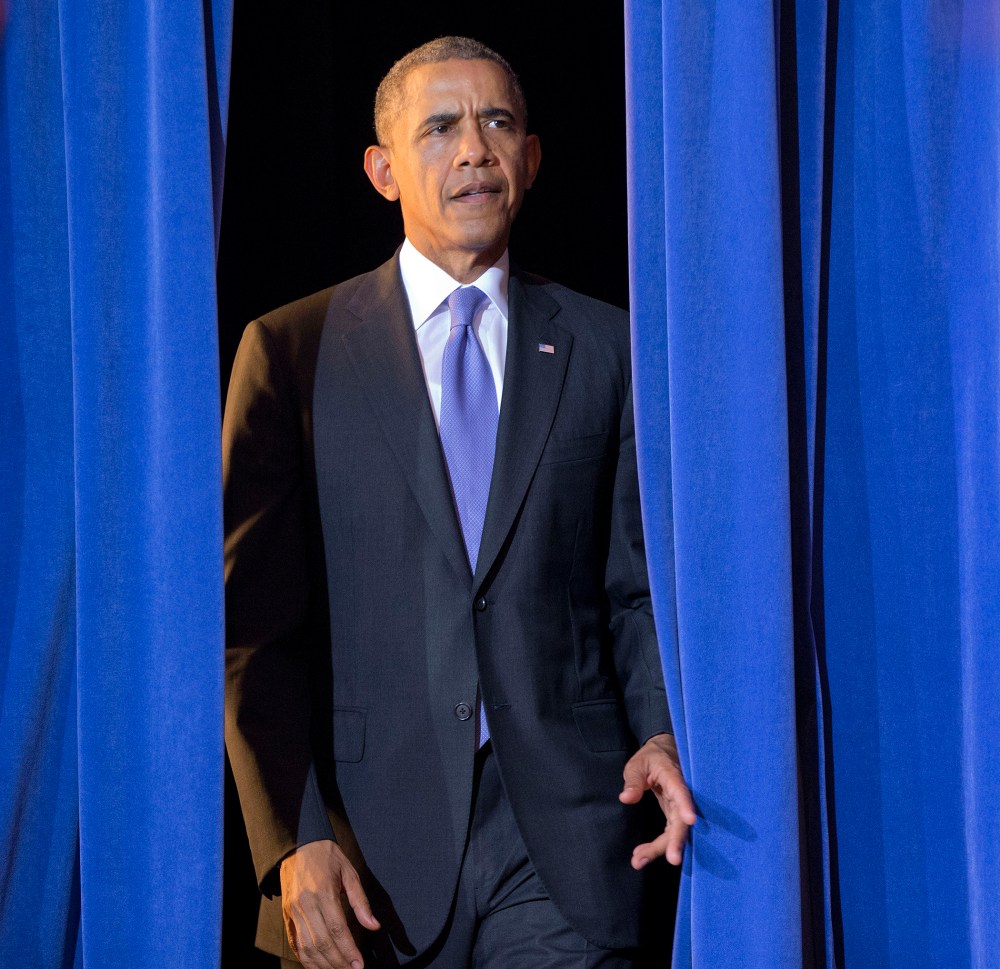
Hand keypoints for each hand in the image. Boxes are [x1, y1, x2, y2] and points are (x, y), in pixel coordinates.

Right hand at [279, 839, 380, 968]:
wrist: (298, 844)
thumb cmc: (327, 857)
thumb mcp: (349, 872)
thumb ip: (360, 900)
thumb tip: (374, 925)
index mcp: (323, 892)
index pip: (337, 929)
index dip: (349, 950)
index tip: (359, 965)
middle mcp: (306, 905)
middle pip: (322, 943)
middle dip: (338, 962)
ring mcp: (293, 912)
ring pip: (307, 948)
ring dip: (323, 965)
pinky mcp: (286, 916)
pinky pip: (295, 944)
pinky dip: (306, 960)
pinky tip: (319, 966)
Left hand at [619, 733, 695, 867]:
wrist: (665, 754)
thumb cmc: (651, 758)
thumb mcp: (637, 764)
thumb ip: (633, 781)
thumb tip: (626, 799)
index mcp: (673, 776)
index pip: (681, 791)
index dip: (685, 805)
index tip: (690, 820)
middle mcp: (680, 795)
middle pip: (682, 820)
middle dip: (677, 841)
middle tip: (673, 860)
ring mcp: (679, 807)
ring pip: (675, 831)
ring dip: (660, 849)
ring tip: (638, 861)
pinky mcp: (674, 815)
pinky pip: (669, 833)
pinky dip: (657, 846)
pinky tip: (641, 855)